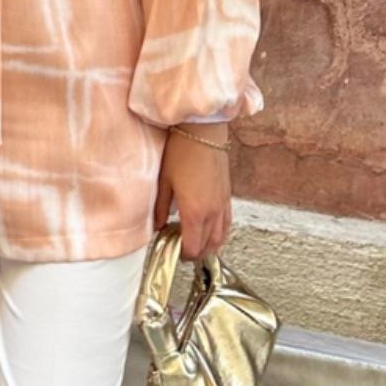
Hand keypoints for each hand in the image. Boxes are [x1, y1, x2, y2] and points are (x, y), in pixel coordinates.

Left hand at [155, 130, 231, 259]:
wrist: (203, 131)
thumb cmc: (182, 151)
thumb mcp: (164, 182)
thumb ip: (160, 209)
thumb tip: (158, 226)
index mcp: (195, 211)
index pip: (193, 247)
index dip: (182, 254)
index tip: (172, 250)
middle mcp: (213, 211)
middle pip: (209, 247)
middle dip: (195, 253)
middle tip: (180, 249)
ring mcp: (223, 204)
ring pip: (221, 237)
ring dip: (209, 245)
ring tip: (194, 243)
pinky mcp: (227, 195)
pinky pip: (227, 223)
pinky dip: (219, 232)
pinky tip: (209, 230)